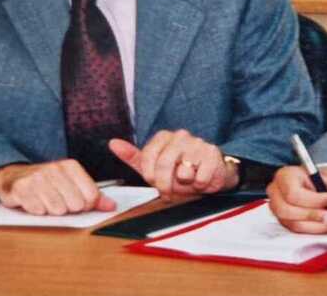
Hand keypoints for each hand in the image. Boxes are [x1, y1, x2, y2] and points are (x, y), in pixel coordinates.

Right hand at [0, 160, 115, 215]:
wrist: (13, 177)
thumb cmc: (46, 183)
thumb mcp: (71, 184)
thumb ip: (93, 195)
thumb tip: (112, 206)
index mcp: (71, 166)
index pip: (91, 196)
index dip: (85, 206)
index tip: (76, 203)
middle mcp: (55, 169)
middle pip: (75, 205)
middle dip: (67, 209)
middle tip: (57, 201)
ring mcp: (38, 178)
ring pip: (58, 209)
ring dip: (51, 211)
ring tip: (45, 202)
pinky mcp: (21, 188)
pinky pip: (38, 210)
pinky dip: (36, 211)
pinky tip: (33, 203)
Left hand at [108, 130, 236, 199]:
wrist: (211, 174)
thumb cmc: (180, 172)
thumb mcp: (154, 167)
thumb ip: (134, 156)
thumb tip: (113, 143)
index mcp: (165, 136)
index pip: (148, 155)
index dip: (150, 174)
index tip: (153, 182)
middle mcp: (181, 136)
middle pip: (164, 164)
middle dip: (165, 184)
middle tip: (169, 191)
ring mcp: (198, 143)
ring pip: (183, 173)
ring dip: (186, 184)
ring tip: (189, 180)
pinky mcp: (212, 154)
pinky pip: (200, 178)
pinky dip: (200, 185)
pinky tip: (202, 179)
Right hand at [267, 165, 326, 233]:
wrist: (326, 187)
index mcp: (286, 176)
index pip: (293, 193)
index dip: (314, 200)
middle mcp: (277, 193)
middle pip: (288, 211)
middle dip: (313, 216)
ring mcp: (279, 210)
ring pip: (294, 224)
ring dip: (317, 226)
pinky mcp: (285, 223)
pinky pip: (298, 232)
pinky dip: (315, 231)